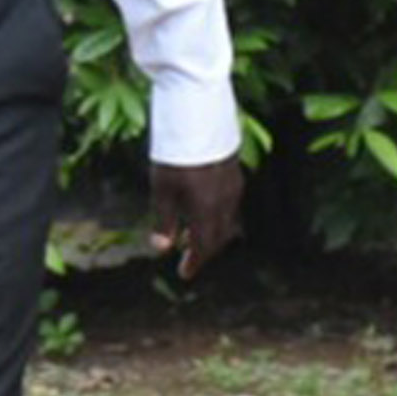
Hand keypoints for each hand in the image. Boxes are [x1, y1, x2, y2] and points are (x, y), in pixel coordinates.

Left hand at [148, 155, 245, 280]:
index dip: (195, 263)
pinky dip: (215, 218)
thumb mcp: (162, 190)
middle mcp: (226, 203)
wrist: (200, 121)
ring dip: (209, 234)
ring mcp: (234, 189)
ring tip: (188, 236)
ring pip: (225, 222)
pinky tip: (200, 212)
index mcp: (207, 210)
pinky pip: (228, 207)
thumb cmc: (176, 156)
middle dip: (203, 251)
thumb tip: (161, 249)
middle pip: (218, 238)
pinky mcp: (235, 176)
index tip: (184, 274)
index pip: (204, 247)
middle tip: (187, 259)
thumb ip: (164, 221)